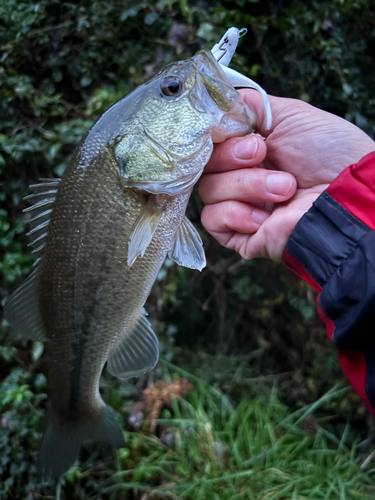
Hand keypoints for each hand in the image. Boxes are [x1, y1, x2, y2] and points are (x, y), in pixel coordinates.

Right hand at [199, 91, 374, 260]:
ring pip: (208, 191)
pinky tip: (265, 215)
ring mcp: (240, 207)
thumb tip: (218, 104)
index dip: (216, 135)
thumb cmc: (330, 155)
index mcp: (249, 151)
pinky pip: (212, 219)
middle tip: (261, 153)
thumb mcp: (290, 115)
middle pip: (204, 165)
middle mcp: (241, 178)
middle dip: (231, 156)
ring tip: (284, 188)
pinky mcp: (240, 235)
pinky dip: (236, 213)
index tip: (237, 130)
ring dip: (246, 185)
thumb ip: (249, 106)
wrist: (346, 195)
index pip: (210, 142)